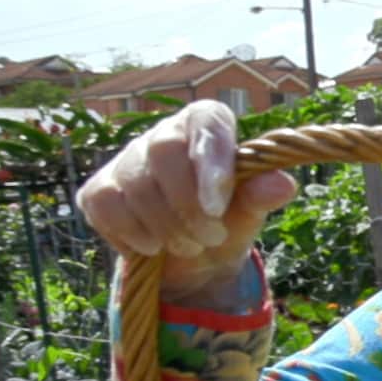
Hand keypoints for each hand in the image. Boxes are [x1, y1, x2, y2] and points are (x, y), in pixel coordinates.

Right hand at [76, 100, 296, 303]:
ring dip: (165, 228)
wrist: (193, 258)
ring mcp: (125, 160)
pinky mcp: (98, 189)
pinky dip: (133, 236)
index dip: (210, 161)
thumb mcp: (250, 213)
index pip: (206, 122)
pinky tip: (154, 247)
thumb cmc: (228, 221)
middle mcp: (163, 133)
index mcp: (207, 125)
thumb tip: (283, 184)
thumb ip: (262, 196)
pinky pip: (106, 208)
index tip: (217, 206)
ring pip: (134, 185)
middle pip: (163, 153)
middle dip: (187, 206)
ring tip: (190, 246)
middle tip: (211, 236)